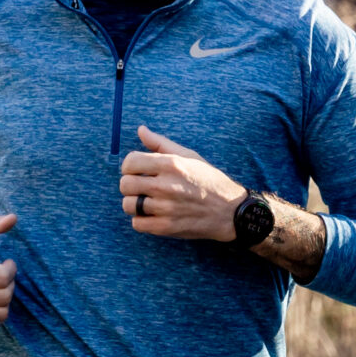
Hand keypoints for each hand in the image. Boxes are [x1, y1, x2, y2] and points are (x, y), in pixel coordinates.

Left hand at [120, 127, 243, 240]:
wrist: (229, 211)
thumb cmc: (208, 180)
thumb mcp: (189, 156)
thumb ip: (160, 143)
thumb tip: (140, 129)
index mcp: (171, 164)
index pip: (130, 162)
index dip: (130, 166)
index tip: (138, 171)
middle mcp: (166, 185)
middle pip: (125, 184)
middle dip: (130, 185)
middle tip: (142, 187)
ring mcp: (166, 208)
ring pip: (128, 205)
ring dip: (134, 203)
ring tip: (147, 202)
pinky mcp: (166, 227)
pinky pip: (137, 224)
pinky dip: (141, 220)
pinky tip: (152, 215)